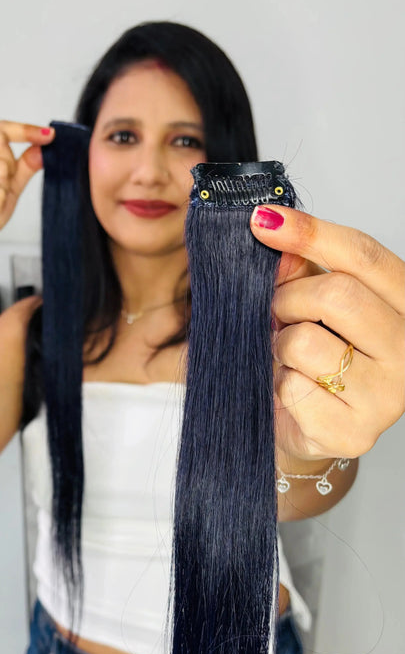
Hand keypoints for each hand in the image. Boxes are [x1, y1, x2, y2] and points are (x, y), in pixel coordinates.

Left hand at [250, 206, 404, 463]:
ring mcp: (388, 395)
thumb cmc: (317, 359)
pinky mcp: (355, 432)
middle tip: (277, 313)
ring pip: (306, 342)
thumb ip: (300, 269)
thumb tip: (275, 232)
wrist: (311, 430)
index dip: (311, 232)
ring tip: (287, 359)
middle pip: (338, 294)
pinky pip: (294, 388)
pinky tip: (292, 393)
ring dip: (279, 346)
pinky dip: (279, 386)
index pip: (363, 255)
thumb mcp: (313, 305)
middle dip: (289, 299)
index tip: (264, 221)